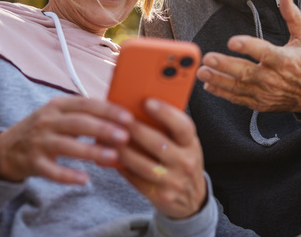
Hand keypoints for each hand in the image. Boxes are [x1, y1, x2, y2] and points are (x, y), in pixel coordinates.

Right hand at [0, 96, 133, 183]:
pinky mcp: (34, 163)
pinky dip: (68, 175)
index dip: (107, 110)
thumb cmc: (45, 129)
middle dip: (103, 129)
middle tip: (125, 136)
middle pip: (78, 123)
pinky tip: (85, 179)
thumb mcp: (60, 114)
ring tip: (113, 157)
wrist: (8, 148)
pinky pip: (52, 171)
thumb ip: (86, 114)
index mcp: (57, 106)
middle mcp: (47, 121)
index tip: (128, 117)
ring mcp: (39, 142)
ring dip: (91, 151)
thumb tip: (122, 118)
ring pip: (67, 145)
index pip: (85, 104)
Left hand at [116, 98, 206, 219]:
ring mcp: (174, 181)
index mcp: (191, 144)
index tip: (147, 101)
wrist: (192, 198)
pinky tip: (110, 156)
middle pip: (158, 144)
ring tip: (108, 137)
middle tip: (118, 117)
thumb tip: (137, 107)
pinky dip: (121, 167)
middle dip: (135, 129)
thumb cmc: (181, 160)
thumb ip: (168, 129)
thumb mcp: (184, 144)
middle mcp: (185, 162)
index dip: (165, 113)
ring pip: (143, 164)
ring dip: (123, 150)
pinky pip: (136, 180)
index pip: (182, 126)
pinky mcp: (161, 196)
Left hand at [196, 0, 300, 115]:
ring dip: (219, 80)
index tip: (232, 41)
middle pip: (246, 72)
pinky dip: (224, 93)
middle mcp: (275, 79)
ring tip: (202, 72)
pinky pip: (239, 99)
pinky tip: (209, 85)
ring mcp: (267, 93)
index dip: (248, 47)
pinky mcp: (261, 103)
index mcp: (286, 61)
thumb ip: (292, 16)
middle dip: (225, 66)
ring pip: (239, 87)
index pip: (265, 53)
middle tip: (208, 58)